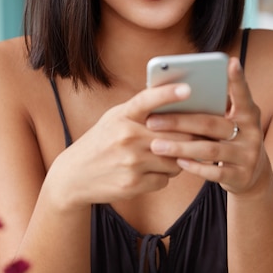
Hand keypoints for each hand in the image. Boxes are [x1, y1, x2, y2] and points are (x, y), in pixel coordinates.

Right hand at [45, 82, 195, 208]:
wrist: (74, 175)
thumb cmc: (100, 142)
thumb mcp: (113, 118)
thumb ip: (140, 111)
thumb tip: (177, 102)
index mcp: (122, 116)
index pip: (147, 100)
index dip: (168, 93)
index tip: (187, 89)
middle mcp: (126, 137)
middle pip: (176, 136)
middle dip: (189, 138)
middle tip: (198, 137)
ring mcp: (131, 162)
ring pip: (175, 161)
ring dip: (176, 160)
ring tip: (166, 156)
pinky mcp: (133, 184)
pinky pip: (165, 179)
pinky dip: (163, 176)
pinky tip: (150, 171)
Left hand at [146, 57, 269, 194]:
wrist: (251, 175)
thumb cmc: (228, 137)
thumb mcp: (228, 120)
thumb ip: (212, 107)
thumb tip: (176, 90)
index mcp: (248, 113)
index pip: (242, 93)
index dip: (237, 79)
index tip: (229, 62)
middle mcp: (252, 132)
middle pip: (212, 123)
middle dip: (179, 122)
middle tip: (151, 121)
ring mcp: (248, 155)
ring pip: (210, 150)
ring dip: (180, 147)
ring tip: (156, 146)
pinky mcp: (241, 176)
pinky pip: (214, 172)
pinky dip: (194, 166)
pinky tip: (176, 162)